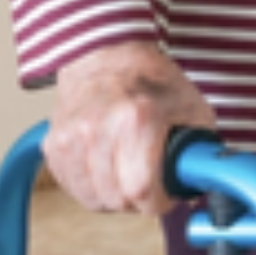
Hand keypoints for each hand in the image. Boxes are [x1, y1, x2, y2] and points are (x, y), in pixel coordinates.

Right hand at [44, 41, 216, 214]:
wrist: (107, 53)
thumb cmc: (151, 78)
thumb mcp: (191, 106)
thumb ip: (200, 149)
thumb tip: (201, 186)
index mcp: (137, 118)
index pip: (142, 188)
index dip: (158, 201)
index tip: (165, 196)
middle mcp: (100, 128)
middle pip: (118, 198)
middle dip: (138, 200)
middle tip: (148, 182)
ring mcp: (72, 138)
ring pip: (94, 199)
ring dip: (114, 196)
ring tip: (126, 171)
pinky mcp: (54, 145)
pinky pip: (73, 188)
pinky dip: (91, 187)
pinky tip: (105, 167)